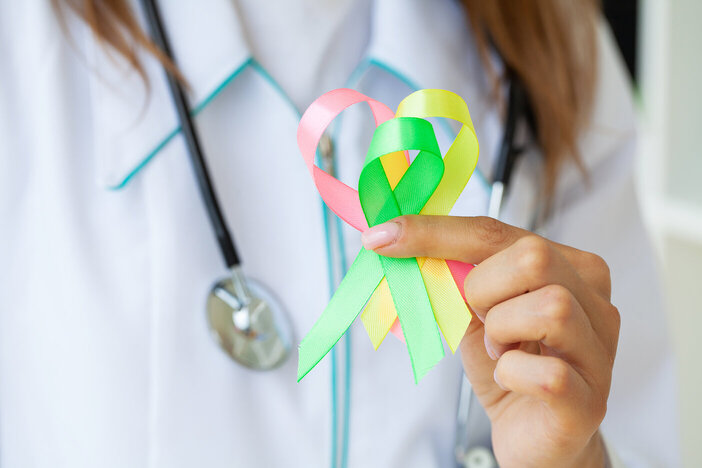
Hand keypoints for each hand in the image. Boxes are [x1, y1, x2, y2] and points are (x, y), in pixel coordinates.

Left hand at [361, 215, 618, 467]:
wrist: (535, 436)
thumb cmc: (508, 366)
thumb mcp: (476, 312)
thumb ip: (455, 275)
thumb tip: (397, 241)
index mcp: (569, 269)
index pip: (496, 232)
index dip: (436, 232)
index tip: (383, 235)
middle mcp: (596, 303)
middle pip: (533, 256)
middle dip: (482, 288)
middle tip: (479, 319)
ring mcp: (598, 352)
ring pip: (551, 307)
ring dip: (501, 331)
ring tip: (498, 351)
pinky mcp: (588, 402)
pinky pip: (546, 374)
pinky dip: (511, 375)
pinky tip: (508, 379)